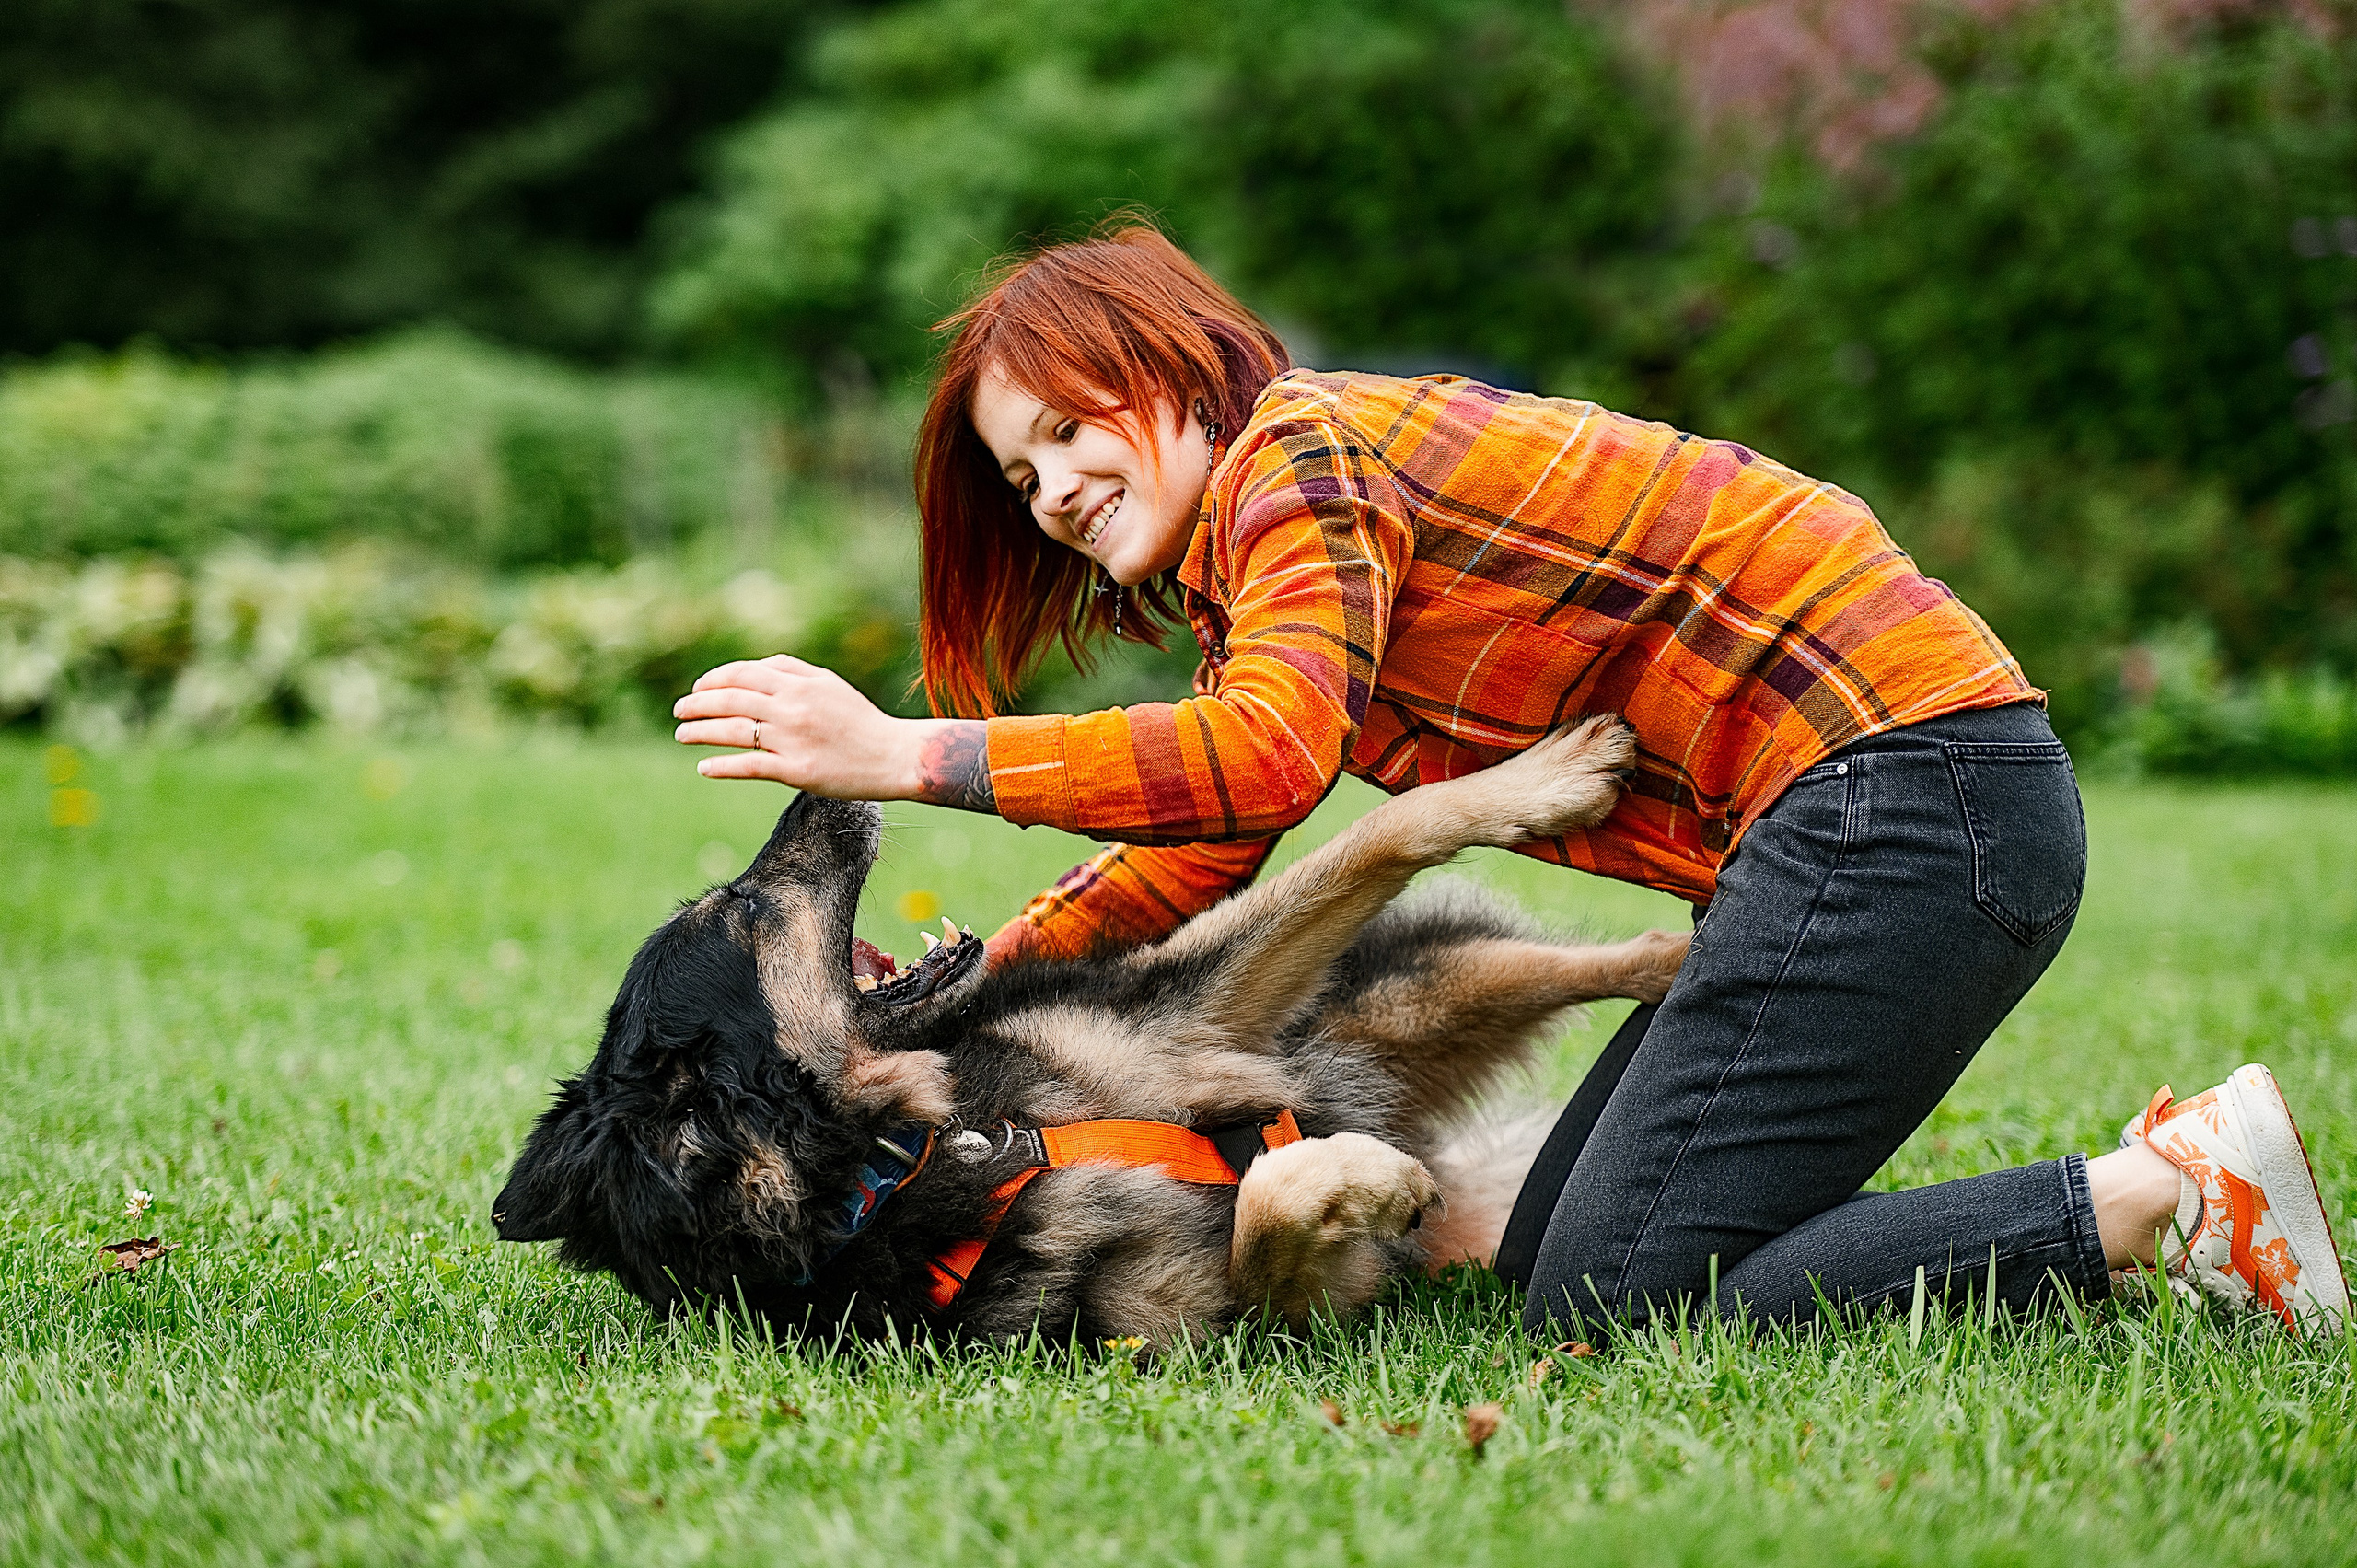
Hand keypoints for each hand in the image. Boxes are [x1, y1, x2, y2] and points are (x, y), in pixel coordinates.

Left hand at [673, 655, 924, 797]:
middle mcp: (793, 708)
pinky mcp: (797, 771)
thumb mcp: (829, 684)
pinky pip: (750, 766)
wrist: (894, 756)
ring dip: (701, 732)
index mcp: (799, 684)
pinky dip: (723, 766)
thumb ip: (791, 671)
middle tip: (678, 711)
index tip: (697, 690)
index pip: (743, 674)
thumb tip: (751, 669)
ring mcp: (794, 740)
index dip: (713, 680)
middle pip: (731, 700)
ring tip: (682, 735)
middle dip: (697, 704)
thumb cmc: (860, 721)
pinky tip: (704, 768)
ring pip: (735, 732)